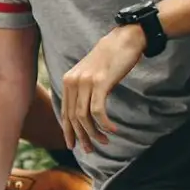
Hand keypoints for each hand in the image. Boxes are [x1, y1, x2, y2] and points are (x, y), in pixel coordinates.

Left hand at [60, 23, 144, 154]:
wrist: (124, 39)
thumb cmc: (111, 58)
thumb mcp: (91, 74)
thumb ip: (84, 89)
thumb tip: (83, 114)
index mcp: (68, 81)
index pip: (64, 112)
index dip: (68, 132)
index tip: (74, 146)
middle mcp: (72, 82)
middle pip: (72, 118)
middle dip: (81, 137)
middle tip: (91, 149)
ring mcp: (85, 82)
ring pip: (84, 117)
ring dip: (94, 133)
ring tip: (105, 141)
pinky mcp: (99, 83)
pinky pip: (97, 111)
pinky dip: (104, 124)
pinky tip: (113, 130)